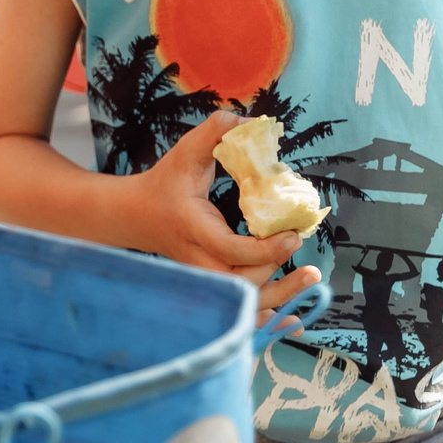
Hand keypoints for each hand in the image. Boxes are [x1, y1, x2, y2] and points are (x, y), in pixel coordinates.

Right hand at [121, 109, 315, 324]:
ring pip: (241, 301)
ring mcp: (203, 274)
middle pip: (239, 286)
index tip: (293, 234)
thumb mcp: (184, 153)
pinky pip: (239, 308)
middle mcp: (198, 257)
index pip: (230, 248)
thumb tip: (255, 122)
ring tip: (309, 281)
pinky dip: (267, 316)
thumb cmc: (163, 183)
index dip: (265, 249)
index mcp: (193, 227)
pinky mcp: (211, 282)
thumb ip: (215, 132)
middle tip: (309, 267)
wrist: (133, 216)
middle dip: (277, 282)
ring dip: (279, 298)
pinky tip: (293, 320)